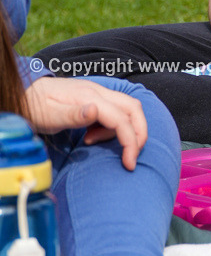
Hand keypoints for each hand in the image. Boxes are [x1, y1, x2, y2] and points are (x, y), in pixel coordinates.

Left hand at [23, 77, 147, 170]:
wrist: (25, 92)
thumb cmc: (35, 106)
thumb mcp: (50, 115)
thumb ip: (73, 114)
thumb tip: (94, 111)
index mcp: (90, 97)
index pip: (121, 118)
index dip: (131, 141)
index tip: (129, 163)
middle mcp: (98, 92)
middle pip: (134, 109)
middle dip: (139, 133)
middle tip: (130, 155)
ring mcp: (98, 93)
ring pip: (128, 109)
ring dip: (123, 130)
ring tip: (93, 141)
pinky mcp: (95, 98)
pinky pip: (117, 110)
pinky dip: (113, 126)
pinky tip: (91, 135)